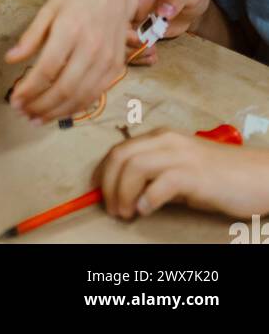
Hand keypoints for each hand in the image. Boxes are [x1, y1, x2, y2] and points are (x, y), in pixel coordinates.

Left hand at [6, 0, 136, 123]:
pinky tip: (60, 111)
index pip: (47, 68)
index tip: (15, 100)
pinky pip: (95, 95)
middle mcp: (91, 47)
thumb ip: (31, 36)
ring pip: (80, 97)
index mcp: (70, 29)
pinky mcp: (117, 67)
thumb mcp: (49, 8)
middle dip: (41, 106)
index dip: (29, 89)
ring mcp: (107, 60)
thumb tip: (10, 60)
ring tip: (38, 118)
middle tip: (24, 113)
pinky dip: (76, 108)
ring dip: (57, 113)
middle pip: (64, 88)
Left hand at [96, 128, 268, 219]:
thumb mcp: (183, 169)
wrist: (257, 175)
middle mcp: (167, 141)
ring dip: (122, 193)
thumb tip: (128, 192)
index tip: (97, 191)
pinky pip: (161, 184)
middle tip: (111, 208)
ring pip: (134, 167)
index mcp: (161, 138)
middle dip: (108, 184)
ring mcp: (181, 156)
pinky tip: (145, 211)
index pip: (119, 149)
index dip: (103, 171)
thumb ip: (157, 174)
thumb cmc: (220, 176)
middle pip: (121, 156)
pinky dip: (147, 199)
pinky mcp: (195, 175)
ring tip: (125, 213)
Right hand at [125, 0, 210, 64]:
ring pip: (123, 41)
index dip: (125, 27)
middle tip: (149, 47)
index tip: (139, 37)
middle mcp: (134, 11)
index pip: (121, 11)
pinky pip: (133, 48)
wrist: (194, 6)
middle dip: (128, 43)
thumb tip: (162, 11)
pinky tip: (153, 58)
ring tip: (153, 53)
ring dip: (134, 52)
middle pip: (118, 29)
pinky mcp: (143, 36)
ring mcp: (137, 24)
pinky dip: (140, 57)